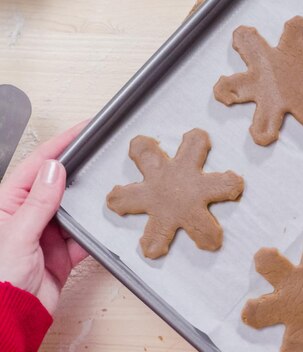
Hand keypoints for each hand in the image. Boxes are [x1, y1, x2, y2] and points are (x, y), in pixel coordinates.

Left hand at [0, 121, 88, 313]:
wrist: (11, 317)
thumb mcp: (18, 234)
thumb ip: (39, 202)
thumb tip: (55, 170)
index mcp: (9, 203)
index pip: (39, 165)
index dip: (61, 144)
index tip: (82, 129)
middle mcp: (28, 215)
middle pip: (60, 184)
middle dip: (80, 172)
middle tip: (101, 155)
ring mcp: (47, 233)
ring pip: (75, 209)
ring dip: (89, 206)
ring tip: (106, 192)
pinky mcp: (62, 252)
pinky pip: (84, 236)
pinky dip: (94, 234)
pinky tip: (103, 226)